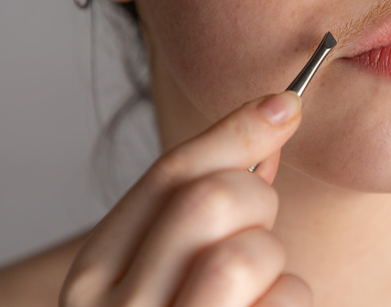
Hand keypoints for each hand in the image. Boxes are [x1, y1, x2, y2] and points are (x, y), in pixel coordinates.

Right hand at [60, 91, 311, 306]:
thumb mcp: (163, 269)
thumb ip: (200, 204)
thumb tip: (270, 119)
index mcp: (95, 276)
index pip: (171, 173)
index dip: (237, 128)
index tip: (286, 104)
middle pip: (213, 199)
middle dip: (256, 200)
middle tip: (258, 228)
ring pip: (250, 253)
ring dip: (275, 262)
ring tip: (259, 287)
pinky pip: (290, 303)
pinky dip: (295, 303)